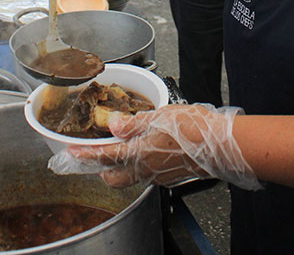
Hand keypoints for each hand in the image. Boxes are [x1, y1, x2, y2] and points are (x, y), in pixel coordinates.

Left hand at [48, 104, 261, 190]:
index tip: (69, 153)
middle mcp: (147, 170)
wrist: (224, 145)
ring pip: (131, 175)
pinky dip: (143, 162)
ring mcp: (160, 176)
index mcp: (140, 154)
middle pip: (114, 177)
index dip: (84, 155)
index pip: (104, 157)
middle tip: (98, 151)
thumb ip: (134, 123)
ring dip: (123, 164)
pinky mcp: (172, 176)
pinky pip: (149, 173)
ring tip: (126, 143)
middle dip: (102, 167)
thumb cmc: (196, 129)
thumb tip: (113, 124)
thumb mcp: (161, 116)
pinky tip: (150, 146)